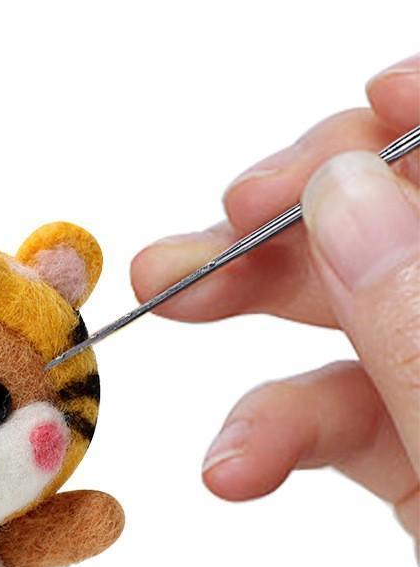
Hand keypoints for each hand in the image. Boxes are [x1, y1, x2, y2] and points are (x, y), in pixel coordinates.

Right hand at [131, 54, 419, 554]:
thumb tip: (343, 193)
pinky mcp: (407, 451)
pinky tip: (231, 464)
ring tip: (170, 304)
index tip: (381, 102)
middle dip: (305, 211)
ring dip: (252, 312)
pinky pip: (330, 405)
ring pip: (352, 306)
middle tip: (219, 219)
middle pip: (406, 224)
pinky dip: (268, 426)